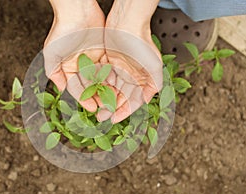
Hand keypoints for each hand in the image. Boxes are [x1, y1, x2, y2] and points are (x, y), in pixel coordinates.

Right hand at [43, 0, 104, 111]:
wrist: (77, 10)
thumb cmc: (62, 30)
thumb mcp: (51, 53)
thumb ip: (54, 73)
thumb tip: (61, 89)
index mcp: (68, 67)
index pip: (76, 87)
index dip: (84, 99)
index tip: (92, 108)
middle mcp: (80, 65)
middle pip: (89, 85)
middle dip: (96, 97)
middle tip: (105, 107)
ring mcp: (92, 59)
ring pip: (100, 78)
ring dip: (105, 89)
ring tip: (113, 100)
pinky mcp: (103, 52)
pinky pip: (108, 67)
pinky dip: (111, 77)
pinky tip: (117, 85)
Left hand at [96, 0, 162, 122]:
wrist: (126, 22)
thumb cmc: (141, 41)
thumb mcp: (154, 65)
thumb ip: (154, 84)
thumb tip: (148, 100)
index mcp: (141, 79)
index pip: (133, 101)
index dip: (124, 111)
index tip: (114, 119)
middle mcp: (130, 76)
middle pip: (120, 97)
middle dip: (111, 108)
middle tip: (101, 116)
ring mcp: (119, 69)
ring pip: (110, 89)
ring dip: (103, 98)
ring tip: (95, 107)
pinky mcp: (108, 61)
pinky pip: (103, 77)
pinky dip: (98, 85)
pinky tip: (92, 92)